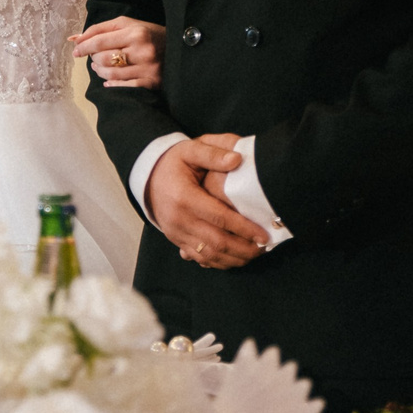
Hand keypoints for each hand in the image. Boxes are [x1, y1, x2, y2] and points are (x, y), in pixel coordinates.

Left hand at [71, 16, 165, 86]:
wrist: (178, 48)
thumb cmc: (148, 34)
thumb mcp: (127, 24)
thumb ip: (100, 29)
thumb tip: (74, 39)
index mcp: (136, 33)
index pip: (100, 41)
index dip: (84, 47)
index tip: (75, 50)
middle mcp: (142, 51)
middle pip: (103, 59)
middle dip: (93, 58)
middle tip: (94, 57)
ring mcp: (148, 69)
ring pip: (110, 75)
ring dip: (99, 72)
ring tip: (99, 67)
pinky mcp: (152, 83)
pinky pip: (123, 87)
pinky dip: (112, 85)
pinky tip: (109, 81)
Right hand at [145, 134, 266, 269]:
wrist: (148, 177)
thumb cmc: (174, 163)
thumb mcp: (190, 149)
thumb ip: (213, 153)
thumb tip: (237, 159)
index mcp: (184, 197)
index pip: (219, 217)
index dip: (243, 228)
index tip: (263, 234)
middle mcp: (178, 219)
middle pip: (216, 242)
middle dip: (243, 249)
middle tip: (263, 248)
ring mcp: (175, 233)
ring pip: (208, 255)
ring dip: (233, 259)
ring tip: (254, 255)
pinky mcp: (176, 240)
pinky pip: (198, 258)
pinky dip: (219, 263)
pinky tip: (235, 259)